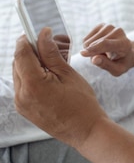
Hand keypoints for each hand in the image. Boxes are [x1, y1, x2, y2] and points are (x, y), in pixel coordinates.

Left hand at [13, 28, 109, 147]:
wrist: (85, 130)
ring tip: (49, 62)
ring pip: (19, 75)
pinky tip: (47, 76)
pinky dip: (31, 77)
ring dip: (29, 64)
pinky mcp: (24, 109)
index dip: (27, 40)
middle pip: (18, 63)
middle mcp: (21, 95)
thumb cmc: (82, 104)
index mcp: (33, 84)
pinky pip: (22, 87)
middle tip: (45, 45)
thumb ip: (51, 54)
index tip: (37, 32)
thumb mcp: (68, 74)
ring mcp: (21, 104)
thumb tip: (43, 36)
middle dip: (29, 51)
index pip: (22, 54)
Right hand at [80, 23, 133, 75]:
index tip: (83, 54)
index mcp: (125, 44)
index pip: (105, 44)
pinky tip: (98, 48)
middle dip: (92, 54)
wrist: (126, 53)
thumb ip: (106, 65)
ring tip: (102, 53)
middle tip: (102, 59)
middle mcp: (118, 32)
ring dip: (90, 50)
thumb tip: (94, 59)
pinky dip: (88, 46)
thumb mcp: (117, 69)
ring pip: (88, 41)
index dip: (93, 49)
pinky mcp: (102, 25)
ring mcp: (110, 27)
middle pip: (95, 43)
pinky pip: (86, 38)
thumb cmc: (121, 63)